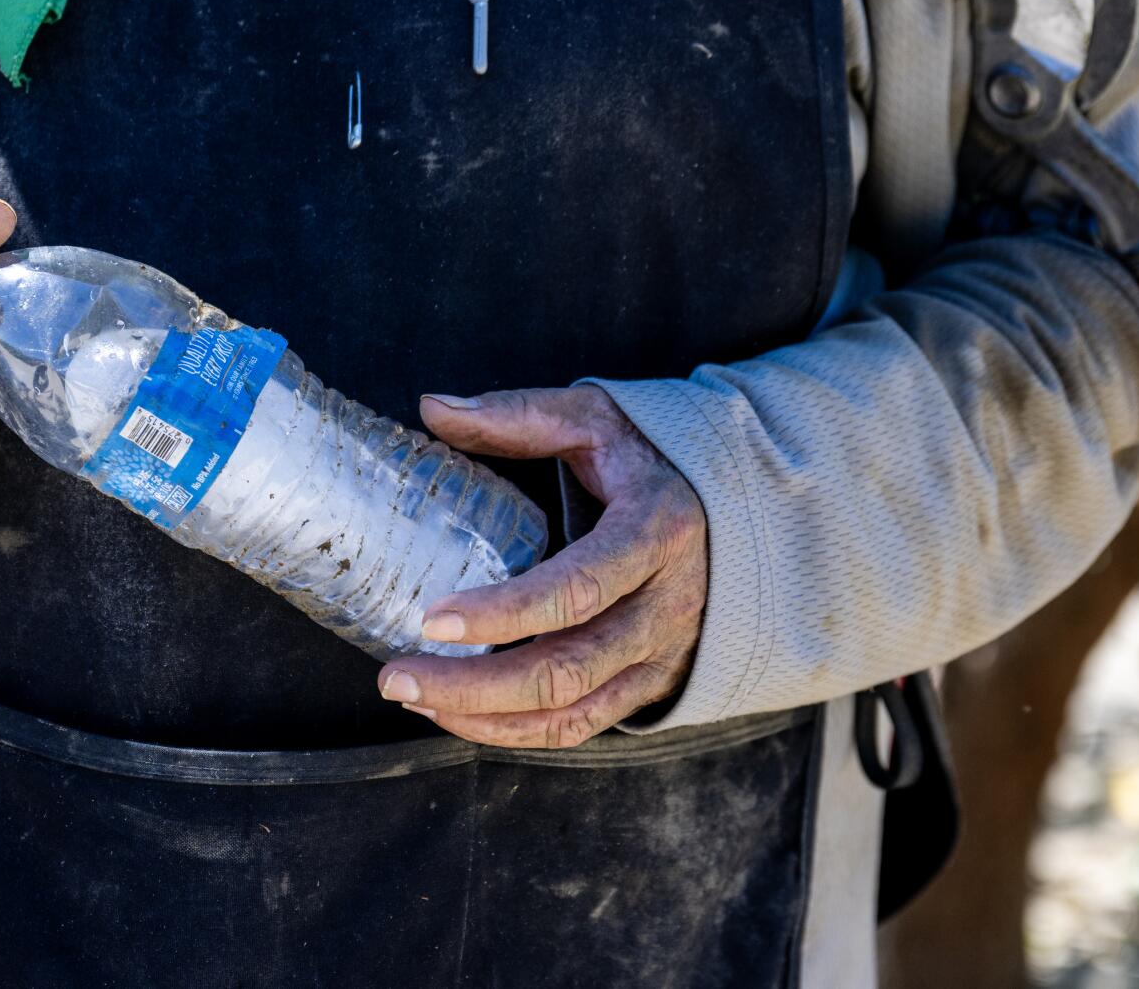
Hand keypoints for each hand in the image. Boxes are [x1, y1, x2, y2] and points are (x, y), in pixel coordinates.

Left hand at [376, 386, 707, 747]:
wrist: (742, 505)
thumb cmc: (654, 458)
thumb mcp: (597, 418)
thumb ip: (517, 415)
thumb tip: (432, 407)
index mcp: (656, 533)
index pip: (579, 589)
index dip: (505, 613)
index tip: (433, 618)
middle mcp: (667, 606)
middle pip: (567, 669)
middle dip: (473, 685)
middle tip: (396, 676)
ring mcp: (663, 653)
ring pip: (571, 710)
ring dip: (486, 718)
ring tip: (415, 697)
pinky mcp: (652, 681)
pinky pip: (583, 724)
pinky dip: (518, 731)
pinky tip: (461, 715)